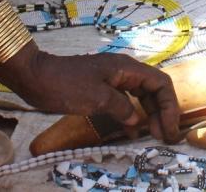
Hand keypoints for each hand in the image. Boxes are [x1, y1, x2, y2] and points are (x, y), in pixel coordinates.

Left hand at [0, 49, 181, 142]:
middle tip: (165, 137)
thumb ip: (122, 109)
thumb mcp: (98, 98)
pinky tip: (133, 130)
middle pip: (154, 90)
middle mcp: (124, 71)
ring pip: (141, 96)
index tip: (169, 128)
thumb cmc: (65, 84)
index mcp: (127, 68)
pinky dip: (133, 115)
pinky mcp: (102, 88)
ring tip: (154, 134)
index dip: (170, 106)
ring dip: (150, 114)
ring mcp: (113, 79)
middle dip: (163, 112)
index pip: (161, 84)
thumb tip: (136, 121)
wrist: (35, 76)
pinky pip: (126, 101)